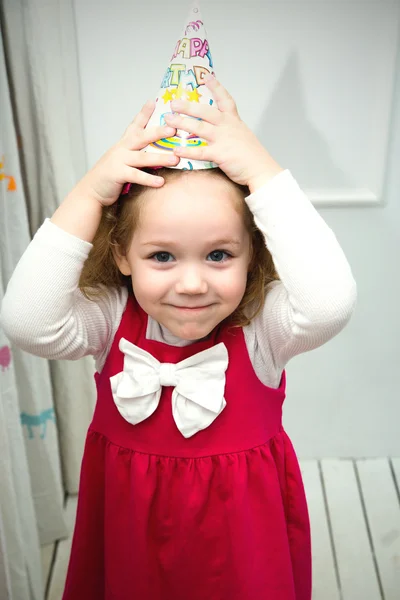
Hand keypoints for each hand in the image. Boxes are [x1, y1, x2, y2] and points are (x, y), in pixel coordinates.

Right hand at [77, 100, 179, 205]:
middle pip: (142, 137)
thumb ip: (139, 155)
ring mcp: (119, 160)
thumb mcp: (124, 160)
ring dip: (160, 158)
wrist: (92, 190)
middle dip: (158, 132)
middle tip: (174, 129)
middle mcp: (121, 148)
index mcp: (124, 143)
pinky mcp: (117, 174)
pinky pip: (136, 175)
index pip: (135, 125)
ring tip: (175, 159)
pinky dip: (149, 179)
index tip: (153, 101)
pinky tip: (161, 182)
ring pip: (142, 157)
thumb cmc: (112, 176)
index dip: (144, 113)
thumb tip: (161, 153)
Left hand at [164, 76, 283, 192]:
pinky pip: (200, 151)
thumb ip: (231, 132)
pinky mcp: (220, 154)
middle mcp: (228, 126)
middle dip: (188, 106)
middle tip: (173, 102)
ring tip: (168, 120)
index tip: (206, 76)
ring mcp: (223, 139)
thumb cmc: (253, 157)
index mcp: (234, 121)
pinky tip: (176, 149)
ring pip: (199, 128)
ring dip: (182, 122)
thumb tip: (220, 132)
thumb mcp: (243, 137)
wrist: (262, 169)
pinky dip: (187, 151)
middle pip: (205, 112)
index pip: (225, 99)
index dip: (216, 87)